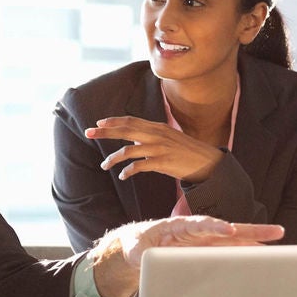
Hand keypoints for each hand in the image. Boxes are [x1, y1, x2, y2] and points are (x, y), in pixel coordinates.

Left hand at [86, 117, 224, 183]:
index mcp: (157, 127)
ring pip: (129, 150)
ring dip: (113, 158)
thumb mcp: (169, 138)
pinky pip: (139, 166)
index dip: (113, 121)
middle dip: (105, 132)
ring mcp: (159, 148)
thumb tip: (133, 138)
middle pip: (125, 130)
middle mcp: (156, 135)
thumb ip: (151, 135)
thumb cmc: (187, 152)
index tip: (98, 123)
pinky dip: (128, 171)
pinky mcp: (162, 163)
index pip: (131, 121)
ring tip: (104, 165)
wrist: (208, 163)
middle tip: (88, 133)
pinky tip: (123, 176)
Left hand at [89, 214, 285, 296]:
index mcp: (180, 226)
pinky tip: (264, 258)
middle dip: (251, 230)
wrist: (141, 248)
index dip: (215, 226)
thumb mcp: (134, 249)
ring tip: (279, 240)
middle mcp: (199, 232)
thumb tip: (141, 259)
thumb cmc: (138, 246)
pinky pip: (231, 253)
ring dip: (257, 242)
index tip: (228, 230)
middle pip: (228, 229)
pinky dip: (247, 255)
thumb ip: (137, 253)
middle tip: (276, 231)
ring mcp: (206, 242)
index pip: (201, 224)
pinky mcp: (209, 252)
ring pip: (236, 241)